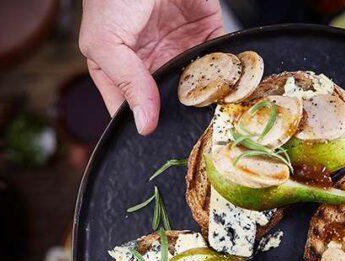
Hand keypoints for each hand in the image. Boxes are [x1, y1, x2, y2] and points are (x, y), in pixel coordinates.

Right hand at [79, 0, 224, 134]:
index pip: (132, 110)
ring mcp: (181, 49)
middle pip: (170, 104)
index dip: (146, 127)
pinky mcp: (208, 33)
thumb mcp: (107, 42)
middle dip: (184, 116)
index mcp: (120, 70)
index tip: (163, 143)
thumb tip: (143, 124)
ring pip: (200, 86)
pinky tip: (237, 87)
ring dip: (212, 99)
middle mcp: (152, 63)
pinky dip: (233, 73)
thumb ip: (127, 82)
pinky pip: (223, 60)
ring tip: (222, 113)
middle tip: (200, 132)